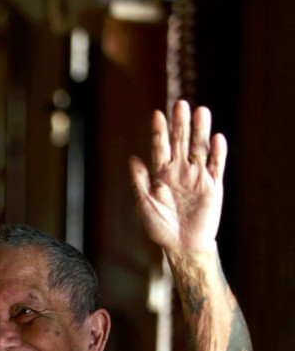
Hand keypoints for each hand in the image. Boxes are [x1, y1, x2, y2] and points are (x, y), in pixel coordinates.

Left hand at [128, 100, 225, 255]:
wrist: (181, 245)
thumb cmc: (160, 227)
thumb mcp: (144, 204)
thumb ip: (139, 182)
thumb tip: (133, 159)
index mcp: (161, 174)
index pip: (160, 147)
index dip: (159, 131)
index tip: (157, 114)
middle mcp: (180, 171)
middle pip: (181, 142)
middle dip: (180, 124)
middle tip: (180, 104)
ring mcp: (197, 176)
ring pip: (199, 148)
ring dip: (200, 131)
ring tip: (200, 111)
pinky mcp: (213, 185)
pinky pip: (216, 166)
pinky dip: (217, 153)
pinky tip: (216, 138)